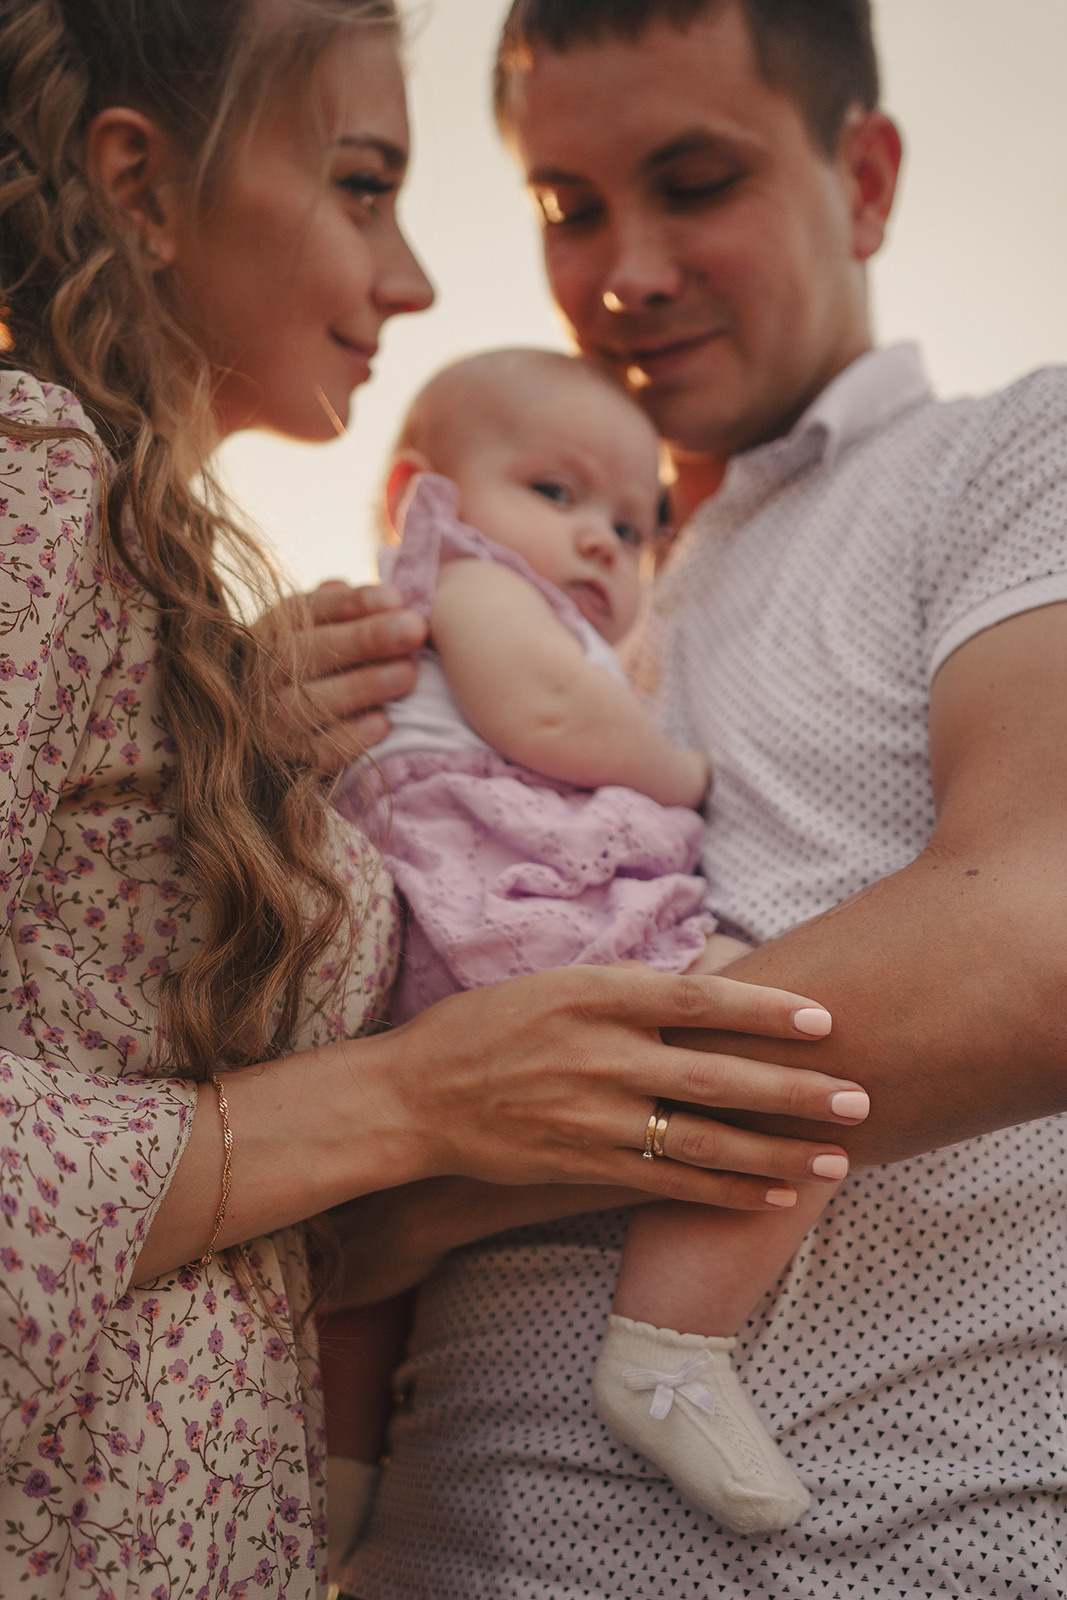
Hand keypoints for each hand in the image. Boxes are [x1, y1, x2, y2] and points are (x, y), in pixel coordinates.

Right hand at [287, 580, 426, 772]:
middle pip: (309, 651)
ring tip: (407, 674)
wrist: (269, 746)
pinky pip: (315, 752)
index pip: (306, 610)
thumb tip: (377, 596)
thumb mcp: (317, 634)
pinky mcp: (288, 763)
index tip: (394, 599)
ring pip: (309, 701)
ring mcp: (269, 720)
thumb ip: (342, 613)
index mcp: (271, 634)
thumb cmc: (316, 675)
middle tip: (414, 628)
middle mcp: (263, 673)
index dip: (350, 604)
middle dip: (365, 638)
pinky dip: (350, 737)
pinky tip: (383, 722)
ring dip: (363, 685)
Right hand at [364, 964, 868, 1210]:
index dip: (764, 1010)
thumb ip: (628, 991)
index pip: (698, 1000)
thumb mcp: (554, 983)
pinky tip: (774, 1196)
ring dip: (775, 1152)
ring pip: (702, 1141)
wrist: (414, 1097)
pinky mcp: (582, 1166)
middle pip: (716, 1075)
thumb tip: (711, 986)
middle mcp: (599, 1055)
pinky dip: (725, 1193)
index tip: (823, 1018)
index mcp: (594, 996)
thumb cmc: (486, 1027)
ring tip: (836, 1157)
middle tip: (859, 1096)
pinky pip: (667, 1185)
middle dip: (794, 1090)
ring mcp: (591, 1117)